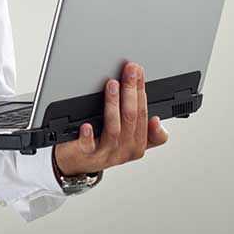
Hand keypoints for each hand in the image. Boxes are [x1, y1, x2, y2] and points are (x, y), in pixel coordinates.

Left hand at [52, 61, 169, 175]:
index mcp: (137, 145)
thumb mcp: (127, 139)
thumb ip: (145, 131)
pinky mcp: (86, 156)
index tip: (141, 74)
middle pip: (132, 119)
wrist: (77, 163)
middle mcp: (124, 150)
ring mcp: (106, 154)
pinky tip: (87, 124)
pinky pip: (89, 146)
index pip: (144, 115)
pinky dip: (88, 135)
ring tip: (112, 85)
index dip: (142, 93)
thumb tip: (157, 120)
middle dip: (132, 91)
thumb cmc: (101, 145)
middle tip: (129, 71)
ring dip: (114, 105)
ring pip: (114, 129)